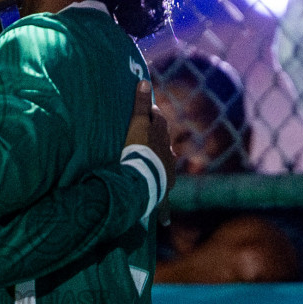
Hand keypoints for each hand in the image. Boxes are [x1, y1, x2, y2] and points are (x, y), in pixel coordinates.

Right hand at [124, 81, 175, 208]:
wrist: (141, 178)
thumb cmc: (137, 150)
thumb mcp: (136, 125)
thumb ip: (139, 104)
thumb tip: (144, 80)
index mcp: (160, 139)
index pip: (157, 123)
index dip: (151, 117)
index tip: (146, 114)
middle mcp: (167, 156)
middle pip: (163, 146)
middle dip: (157, 143)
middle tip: (146, 143)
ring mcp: (165, 175)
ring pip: (165, 171)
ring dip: (160, 171)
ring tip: (152, 172)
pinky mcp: (161, 193)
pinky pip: (164, 206)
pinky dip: (165, 213)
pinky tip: (166, 223)